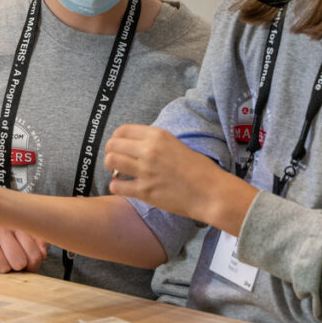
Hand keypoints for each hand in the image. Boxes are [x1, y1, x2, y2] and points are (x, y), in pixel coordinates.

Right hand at [0, 226, 49, 272]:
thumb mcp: (20, 236)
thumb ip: (38, 243)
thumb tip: (42, 254)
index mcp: (17, 222)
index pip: (35, 254)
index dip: (32, 265)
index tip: (27, 262)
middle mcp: (0, 225)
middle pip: (19, 262)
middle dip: (15, 266)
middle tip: (10, 260)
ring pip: (2, 266)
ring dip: (0, 268)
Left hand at [103, 124, 257, 235]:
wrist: (210, 192)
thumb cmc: (198, 169)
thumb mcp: (176, 144)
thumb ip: (155, 142)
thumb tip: (135, 144)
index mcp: (158, 136)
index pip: (122, 130)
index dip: (116, 138)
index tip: (119, 145)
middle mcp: (149, 150)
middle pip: (112, 145)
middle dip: (110, 152)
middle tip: (116, 160)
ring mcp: (145, 171)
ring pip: (111, 162)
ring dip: (111, 167)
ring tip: (119, 172)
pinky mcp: (144, 191)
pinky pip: (116, 186)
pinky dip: (116, 186)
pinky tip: (123, 187)